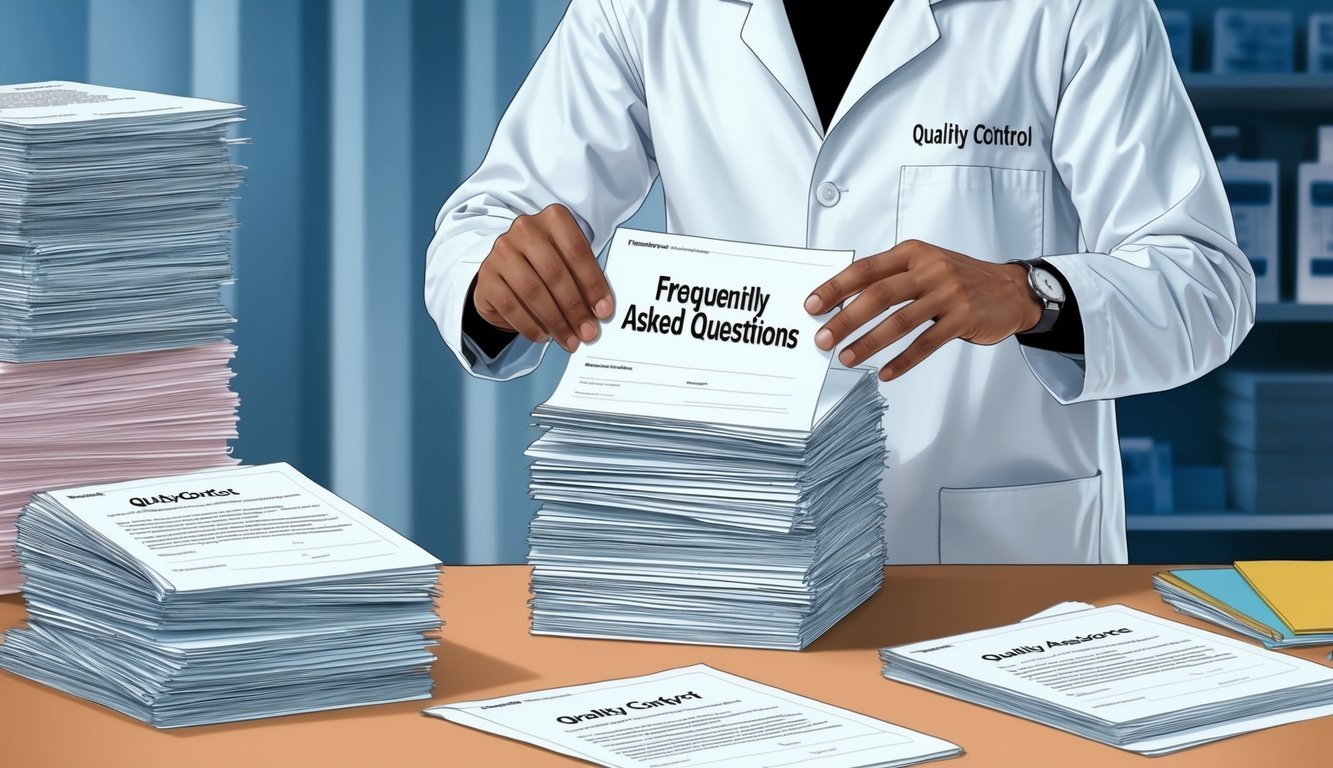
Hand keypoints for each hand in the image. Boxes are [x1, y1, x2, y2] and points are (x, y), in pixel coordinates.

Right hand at [473, 204, 613, 351]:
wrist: (505, 271)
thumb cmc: (545, 266)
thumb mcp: (567, 262)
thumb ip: (583, 279)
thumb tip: (600, 311)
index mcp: (553, 219)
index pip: (577, 252)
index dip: (593, 284)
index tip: (604, 311)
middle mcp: (525, 229)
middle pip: (554, 273)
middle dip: (575, 308)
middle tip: (587, 332)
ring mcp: (501, 251)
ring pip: (532, 290)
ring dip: (555, 321)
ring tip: (569, 339)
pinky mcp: (486, 276)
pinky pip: (510, 305)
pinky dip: (529, 325)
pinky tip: (543, 336)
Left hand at [805, 239, 1041, 380]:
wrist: (1012, 290)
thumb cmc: (960, 279)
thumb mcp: (926, 265)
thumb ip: (892, 278)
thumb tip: (845, 303)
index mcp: (913, 253)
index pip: (866, 269)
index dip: (836, 287)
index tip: (813, 305)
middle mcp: (930, 269)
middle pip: (878, 295)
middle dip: (846, 319)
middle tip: (823, 338)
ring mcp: (948, 293)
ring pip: (900, 321)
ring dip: (869, 342)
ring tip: (847, 358)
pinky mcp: (964, 317)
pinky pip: (927, 343)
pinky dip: (903, 360)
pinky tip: (886, 373)